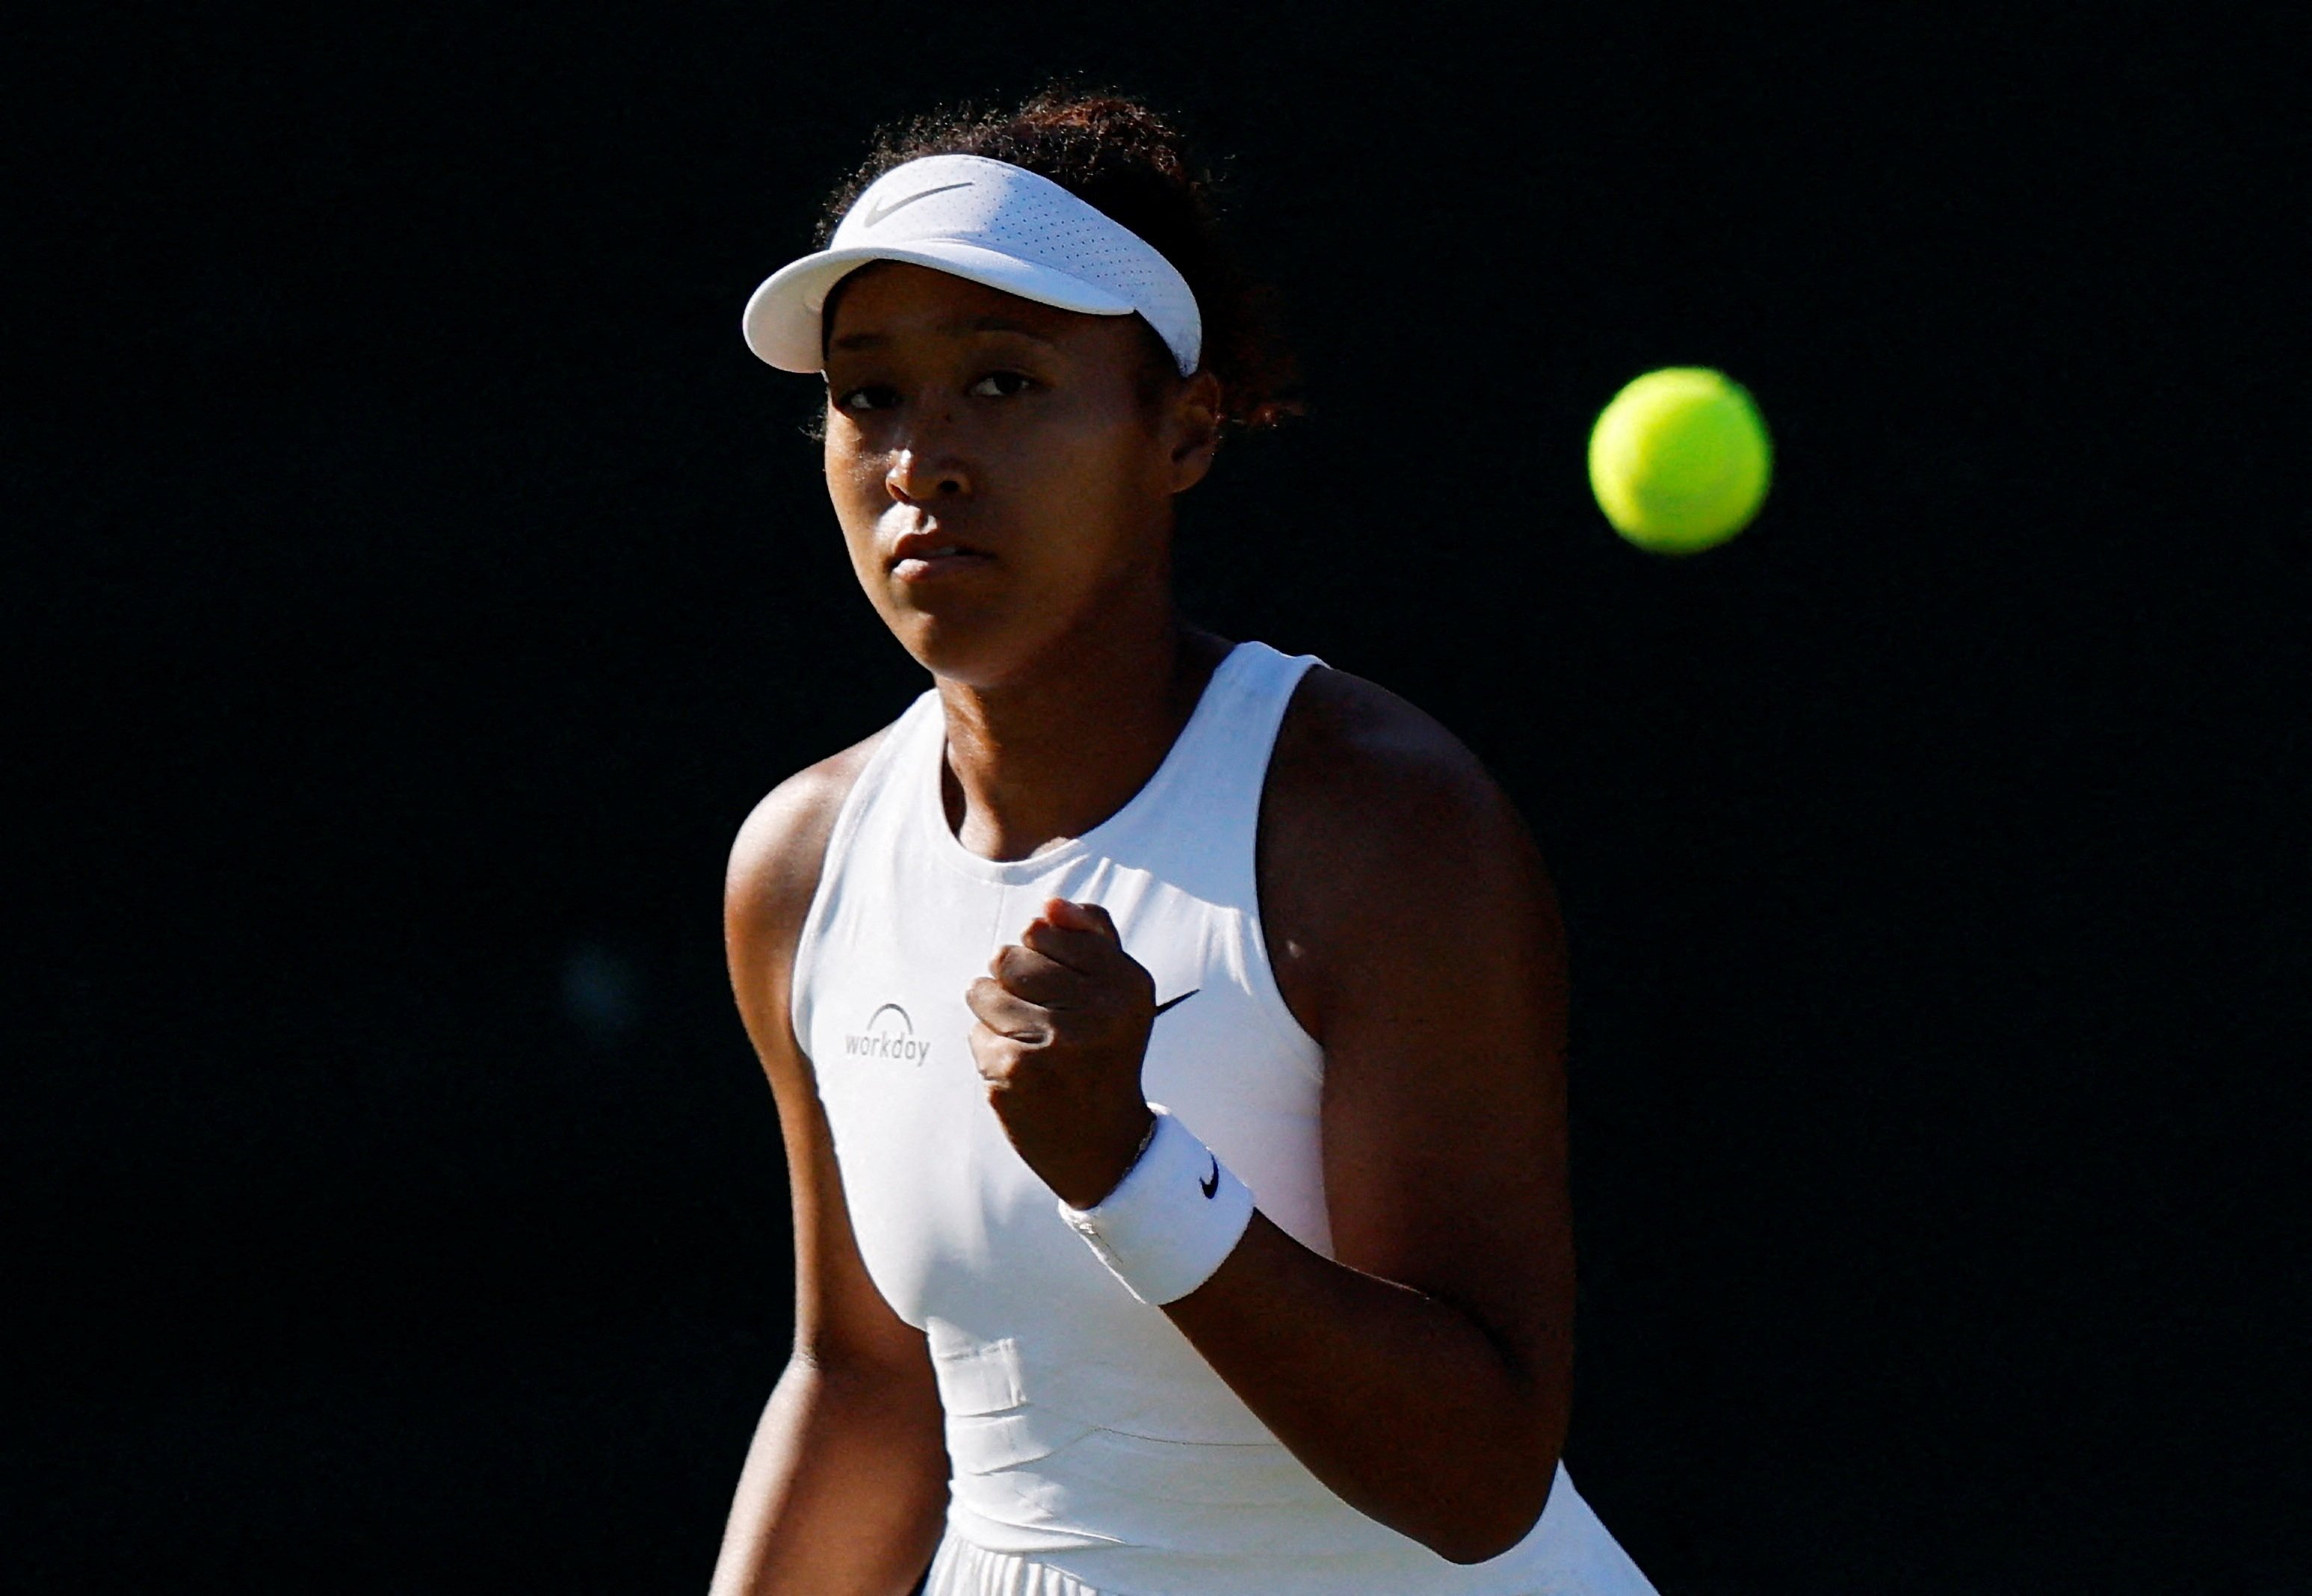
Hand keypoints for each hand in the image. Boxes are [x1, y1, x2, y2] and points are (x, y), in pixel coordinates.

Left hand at [966, 898, 1159, 1208]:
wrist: (1106, 1145)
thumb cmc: (1108, 1052)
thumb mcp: (1121, 990)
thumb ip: (1093, 936)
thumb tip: (1048, 906)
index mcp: (1125, 984)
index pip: (1044, 929)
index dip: (1039, 950)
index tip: (1059, 982)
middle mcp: (1095, 1011)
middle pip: (1007, 957)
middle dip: (1010, 979)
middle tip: (1037, 1011)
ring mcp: (1052, 1043)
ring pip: (983, 992)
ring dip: (994, 1011)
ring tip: (1025, 1037)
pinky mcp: (1014, 1073)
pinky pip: (976, 1033)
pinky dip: (990, 1048)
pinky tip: (1020, 1069)